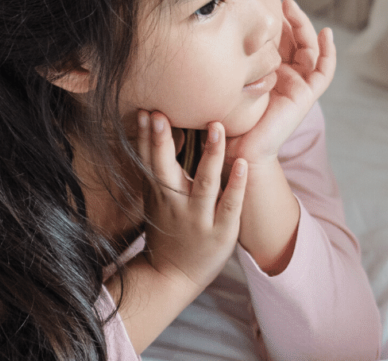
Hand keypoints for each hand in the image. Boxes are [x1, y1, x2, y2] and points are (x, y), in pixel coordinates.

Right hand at [137, 111, 247, 291]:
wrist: (172, 277)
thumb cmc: (168, 229)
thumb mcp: (156, 199)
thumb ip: (158, 168)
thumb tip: (154, 130)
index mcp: (158, 192)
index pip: (148, 160)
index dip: (144, 136)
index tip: (144, 110)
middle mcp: (174, 202)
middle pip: (165, 168)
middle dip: (161, 142)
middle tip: (162, 113)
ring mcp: (197, 218)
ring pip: (203, 183)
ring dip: (210, 154)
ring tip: (217, 126)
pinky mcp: (220, 231)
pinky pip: (229, 205)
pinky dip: (235, 185)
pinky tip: (242, 164)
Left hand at [226, 0, 335, 165]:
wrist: (237, 148)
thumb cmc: (225, 119)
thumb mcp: (225, 81)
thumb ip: (225, 63)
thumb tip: (209, 34)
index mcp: (268, 74)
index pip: (277, 42)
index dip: (276, 24)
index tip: (263, 6)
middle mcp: (285, 78)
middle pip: (295, 42)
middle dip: (291, 21)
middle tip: (283, 2)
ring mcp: (298, 85)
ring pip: (310, 50)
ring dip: (305, 28)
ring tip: (293, 9)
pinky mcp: (307, 95)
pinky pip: (325, 71)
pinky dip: (329, 52)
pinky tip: (326, 34)